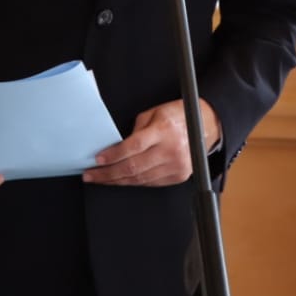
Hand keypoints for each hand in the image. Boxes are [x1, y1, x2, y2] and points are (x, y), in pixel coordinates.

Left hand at [83, 99, 220, 186]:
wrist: (205, 126)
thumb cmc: (177, 116)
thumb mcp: (154, 113)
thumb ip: (135, 130)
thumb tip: (115, 147)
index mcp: (164, 130)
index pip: (133, 147)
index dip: (113, 155)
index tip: (97, 160)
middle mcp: (171, 150)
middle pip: (133, 167)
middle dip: (108, 174)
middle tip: (91, 175)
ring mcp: (176, 166)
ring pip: (140, 179)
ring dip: (117, 181)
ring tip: (101, 180)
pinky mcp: (179, 176)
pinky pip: (150, 183)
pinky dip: (133, 182)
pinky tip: (120, 180)